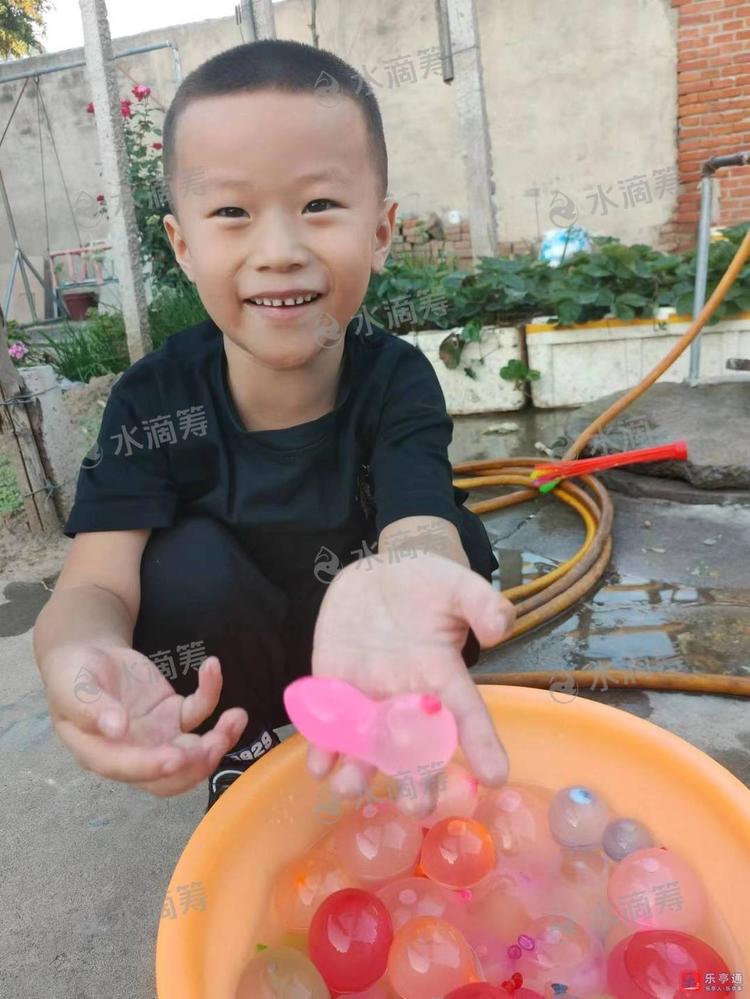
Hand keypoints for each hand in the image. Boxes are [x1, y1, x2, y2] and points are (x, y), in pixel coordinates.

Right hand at [43, 642, 247, 795]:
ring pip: (194, 751)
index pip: (129, 769)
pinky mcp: (174, 714)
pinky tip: (212, 668)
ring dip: (219, 740)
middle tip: (216, 742)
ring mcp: (158, 736)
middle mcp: (135, 753)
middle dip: (197, 765)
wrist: (88, 655)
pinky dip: (211, 693)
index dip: (153, 767)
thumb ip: (91, 707)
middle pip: (171, 775)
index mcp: (102, 754)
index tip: (176, 756)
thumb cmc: (72, 675)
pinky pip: (199, 711)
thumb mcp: (72, 687)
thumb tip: (115, 728)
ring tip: (236, 717)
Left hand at [305, 552, 514, 815]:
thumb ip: (481, 602)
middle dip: (417, 781)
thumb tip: (501, 627)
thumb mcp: (456, 584)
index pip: (467, 714)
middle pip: (416, 749)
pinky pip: (328, 726)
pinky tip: (318, 764)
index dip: (482, 744)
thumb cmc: (425, 583)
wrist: (377, 576)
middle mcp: (406, 698)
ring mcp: (368, 698)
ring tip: (350, 787)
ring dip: (358, 771)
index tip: (496, 777)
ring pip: (367, 747)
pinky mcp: (334, 690)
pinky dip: (321, 746)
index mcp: (442, 676)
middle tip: (419, 808)